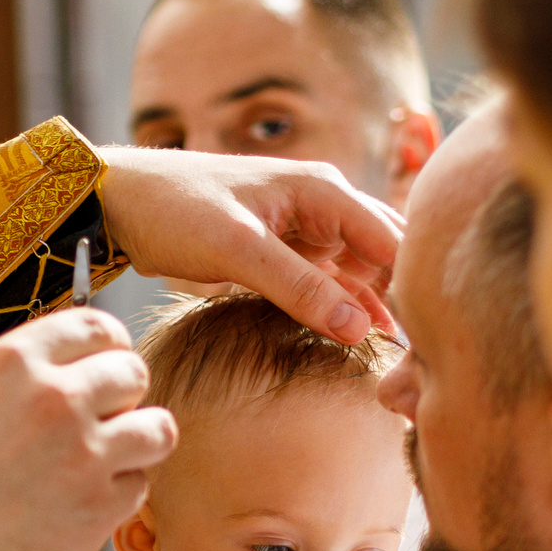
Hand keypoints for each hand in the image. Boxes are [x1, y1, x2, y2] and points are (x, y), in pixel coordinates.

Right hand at [0, 311, 173, 550]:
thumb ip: (16, 389)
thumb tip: (58, 382)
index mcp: (12, 360)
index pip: (95, 326)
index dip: (107, 348)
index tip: (104, 367)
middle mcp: (56, 396)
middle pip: (133, 372)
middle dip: (122, 399)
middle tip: (99, 426)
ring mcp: (86, 451)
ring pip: (157, 427)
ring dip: (137, 444)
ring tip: (106, 465)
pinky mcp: (102, 506)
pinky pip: (139, 486)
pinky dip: (119, 497)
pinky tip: (81, 509)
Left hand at [98, 149, 401, 344]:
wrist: (123, 202)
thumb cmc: (175, 209)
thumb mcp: (238, 249)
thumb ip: (298, 287)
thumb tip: (357, 329)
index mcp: (325, 191)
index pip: (394, 240)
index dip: (416, 288)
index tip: (428, 339)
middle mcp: (326, 205)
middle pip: (387, 255)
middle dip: (405, 298)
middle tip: (420, 357)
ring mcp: (308, 229)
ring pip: (362, 272)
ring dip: (376, 308)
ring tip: (397, 360)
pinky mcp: (286, 252)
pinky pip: (330, 282)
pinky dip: (344, 308)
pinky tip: (357, 342)